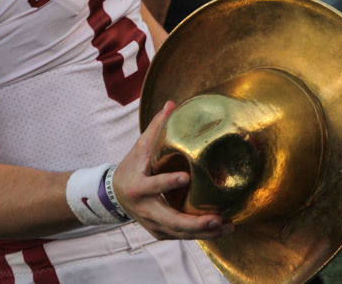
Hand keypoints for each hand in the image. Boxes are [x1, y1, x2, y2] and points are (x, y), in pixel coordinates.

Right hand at [113, 102, 232, 239]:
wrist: (114, 195)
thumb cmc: (132, 167)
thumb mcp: (140, 147)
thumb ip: (156, 128)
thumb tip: (171, 103)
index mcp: (138, 186)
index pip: (153, 185)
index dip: (168, 183)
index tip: (186, 177)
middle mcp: (144, 209)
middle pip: (170, 220)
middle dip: (194, 223)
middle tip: (217, 219)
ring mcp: (151, 224)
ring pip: (179, 233)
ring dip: (203, 232)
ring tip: (226, 226)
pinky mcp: (159, 233)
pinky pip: (181, 237)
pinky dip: (200, 235)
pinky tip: (220, 231)